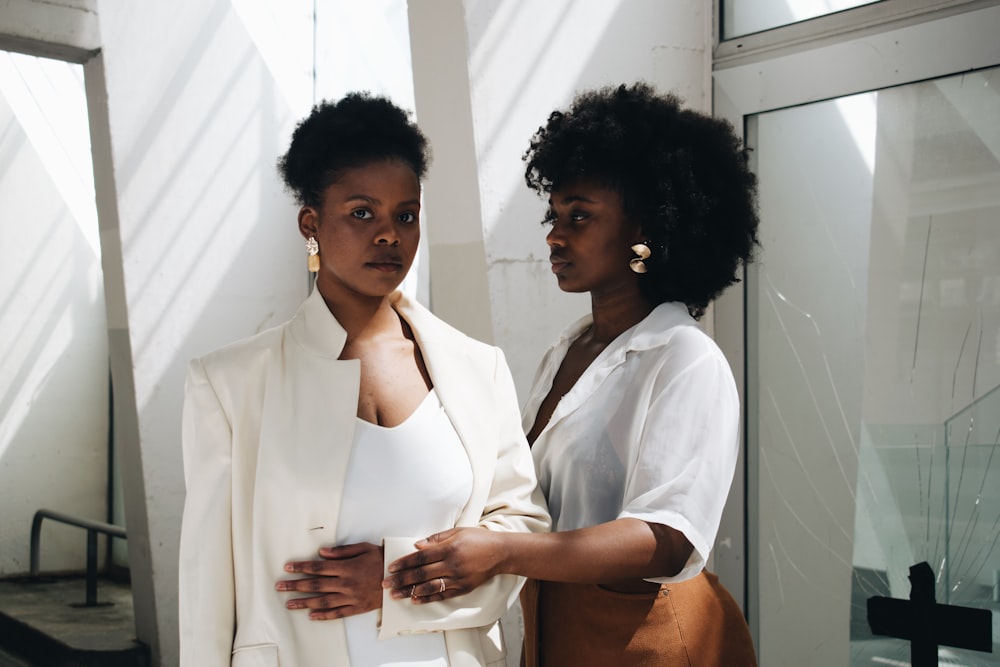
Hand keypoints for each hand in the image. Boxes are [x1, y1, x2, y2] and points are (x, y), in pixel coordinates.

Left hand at [276, 542, 382, 619]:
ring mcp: (351, 597)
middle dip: (295, 585)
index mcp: (347, 567)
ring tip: (289, 603)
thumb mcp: (364, 548)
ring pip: (323, 601)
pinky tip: (311, 615)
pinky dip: (323, 615)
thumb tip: (322, 553)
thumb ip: (341, 551)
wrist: (400, 577)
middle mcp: (346, 583)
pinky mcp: (357, 607)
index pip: (318, 568)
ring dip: (304, 602)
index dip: (301, 567)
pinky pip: (337, 613)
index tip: (288, 568)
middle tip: (280, 586)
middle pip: (316, 585)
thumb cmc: (381, 559)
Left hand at [382, 527, 503, 603]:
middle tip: (385, 584)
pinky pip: (442, 595)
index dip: (404, 563)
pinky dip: (428, 598)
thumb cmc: (478, 539)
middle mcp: (452, 564)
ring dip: (410, 591)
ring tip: (396, 595)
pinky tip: (415, 600)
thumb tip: (417, 546)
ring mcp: (458, 578)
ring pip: (429, 587)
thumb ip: (436, 539)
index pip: (420, 557)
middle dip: (401, 579)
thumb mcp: (457, 532)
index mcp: (449, 548)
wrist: (500, 553)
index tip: (390, 568)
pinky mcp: (463, 588)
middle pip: (421, 574)